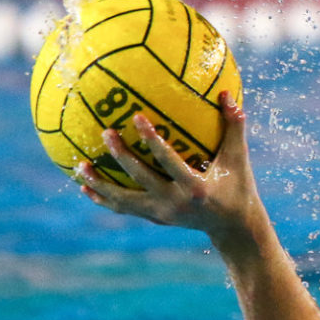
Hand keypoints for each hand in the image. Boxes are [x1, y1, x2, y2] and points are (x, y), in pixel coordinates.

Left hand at [77, 91, 264, 247]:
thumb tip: (226, 93)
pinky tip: (85, 186)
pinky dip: (104, 198)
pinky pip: (124, 208)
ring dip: (101, 184)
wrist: (234, 227)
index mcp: (196, 188)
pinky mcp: (156, 219)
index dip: (152, 140)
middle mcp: (176, 203)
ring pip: (125, 200)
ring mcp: (163, 214)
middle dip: (121, 157)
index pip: (169, 161)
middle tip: (106, 133)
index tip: (136, 117)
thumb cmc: (238, 186)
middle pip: (141, 178)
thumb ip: (233, 127)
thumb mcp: (238, 159)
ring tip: (81, 166)